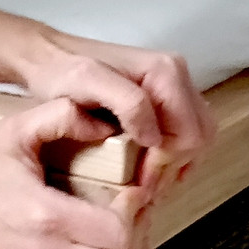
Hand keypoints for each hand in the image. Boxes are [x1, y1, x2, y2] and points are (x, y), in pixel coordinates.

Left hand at [14, 30, 216, 197]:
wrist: (49, 58)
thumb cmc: (63, 72)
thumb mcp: (88, 82)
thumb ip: (128, 104)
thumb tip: (156, 138)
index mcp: (165, 72)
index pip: (189, 134)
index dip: (166, 165)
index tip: (139, 185)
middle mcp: (177, 75)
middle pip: (199, 137)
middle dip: (174, 167)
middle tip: (143, 189)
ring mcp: (174, 87)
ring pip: (196, 138)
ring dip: (176, 165)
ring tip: (146, 184)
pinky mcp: (165, 98)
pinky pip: (184, 133)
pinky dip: (173, 156)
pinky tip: (150, 169)